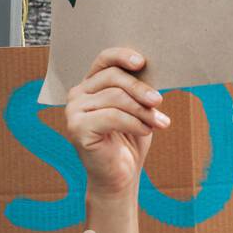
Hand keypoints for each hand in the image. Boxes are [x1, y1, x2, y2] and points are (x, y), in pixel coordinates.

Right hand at [65, 47, 169, 197]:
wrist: (119, 176)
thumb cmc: (129, 140)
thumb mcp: (137, 110)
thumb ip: (138, 90)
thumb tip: (153, 70)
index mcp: (91, 85)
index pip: (104, 60)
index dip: (122, 56)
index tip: (142, 62)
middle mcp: (77, 95)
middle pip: (113, 77)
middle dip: (140, 88)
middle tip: (159, 100)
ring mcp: (73, 111)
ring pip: (116, 98)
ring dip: (142, 110)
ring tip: (159, 122)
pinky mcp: (77, 128)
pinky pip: (112, 117)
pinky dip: (134, 123)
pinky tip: (145, 131)